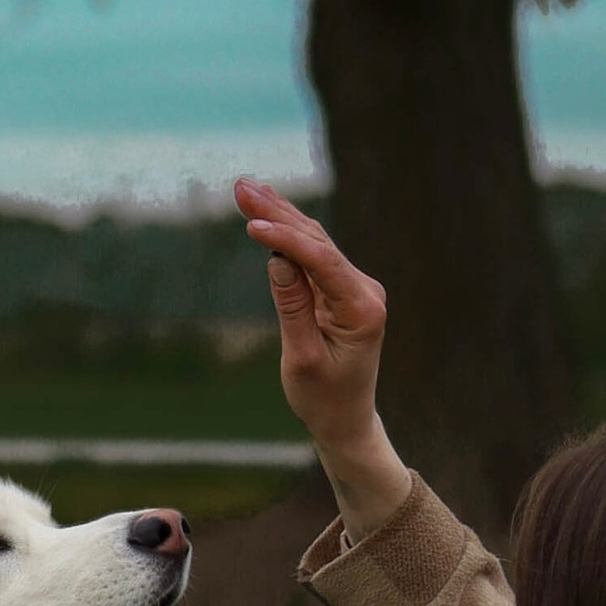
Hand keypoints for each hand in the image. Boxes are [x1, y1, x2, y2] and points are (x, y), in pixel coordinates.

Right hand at [235, 179, 412, 537]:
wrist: (346, 420)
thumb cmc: (324, 398)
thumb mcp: (302, 358)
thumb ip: (292, 307)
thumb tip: (276, 258)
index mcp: (363, 310)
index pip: (323, 263)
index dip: (286, 240)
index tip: (252, 225)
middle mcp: (365, 291)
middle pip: (318, 242)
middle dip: (278, 213)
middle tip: (240, 186)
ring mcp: (355, 287)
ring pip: (315, 242)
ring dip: (280, 214)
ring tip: (246, 187)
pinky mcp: (341, 288)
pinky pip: (313, 255)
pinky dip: (287, 232)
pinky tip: (267, 208)